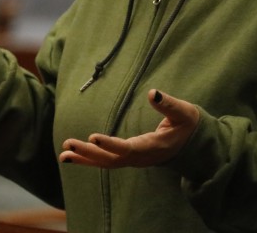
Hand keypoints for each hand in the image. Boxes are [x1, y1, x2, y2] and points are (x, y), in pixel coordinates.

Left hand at [59, 89, 199, 167]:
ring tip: (63, 154)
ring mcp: (134, 160)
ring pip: (106, 163)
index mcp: (153, 147)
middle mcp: (141, 158)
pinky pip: (106, 161)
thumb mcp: (184, 113)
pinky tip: (70, 155)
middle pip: (111, 159)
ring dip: (84, 159)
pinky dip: (88, 159)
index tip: (93, 137)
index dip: (111, 145)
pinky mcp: (128, 158)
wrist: (193, 146)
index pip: (129, 148)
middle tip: (68, 144)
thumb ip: (169, 105)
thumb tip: (153, 93)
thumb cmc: (188, 126)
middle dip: (89, 153)